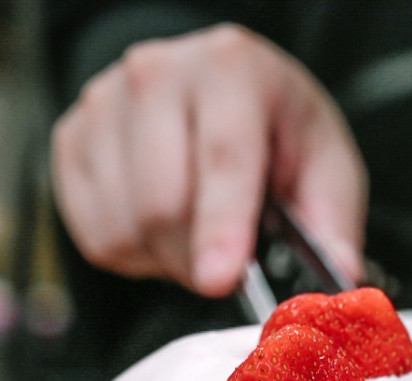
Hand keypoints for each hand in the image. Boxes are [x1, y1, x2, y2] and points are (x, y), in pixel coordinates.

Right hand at [50, 24, 367, 296]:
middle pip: (163, 204)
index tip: (220, 280)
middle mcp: (157, 72)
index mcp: (231, 69)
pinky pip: (93, 232)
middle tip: (226, 263)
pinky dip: (130, 251)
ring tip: (194, 232)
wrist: (209, 94)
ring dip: (164, 258)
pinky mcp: (70, 138)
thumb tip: (342, 276)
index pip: (223, 157)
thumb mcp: (324, 163)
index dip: (221, 227)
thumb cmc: (272, 130)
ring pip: (124, 226)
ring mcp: (103, 102)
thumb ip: (334, 221)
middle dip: (198, 257)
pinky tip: (157, 225)